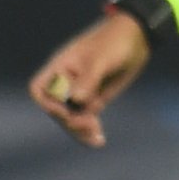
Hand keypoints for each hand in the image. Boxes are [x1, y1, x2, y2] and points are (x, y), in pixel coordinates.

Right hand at [28, 11, 150, 148]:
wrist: (138, 39)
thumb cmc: (115, 41)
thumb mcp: (102, 59)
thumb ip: (89, 79)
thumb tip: (77, 101)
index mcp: (60, 68)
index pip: (40, 90)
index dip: (48, 104)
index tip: (66, 110)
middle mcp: (67, 82)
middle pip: (56, 109)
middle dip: (69, 120)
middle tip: (89, 125)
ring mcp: (81, 91)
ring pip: (72, 117)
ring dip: (80, 130)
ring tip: (97, 139)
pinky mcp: (95, 98)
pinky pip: (87, 117)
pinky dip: (90, 129)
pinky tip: (99, 140)